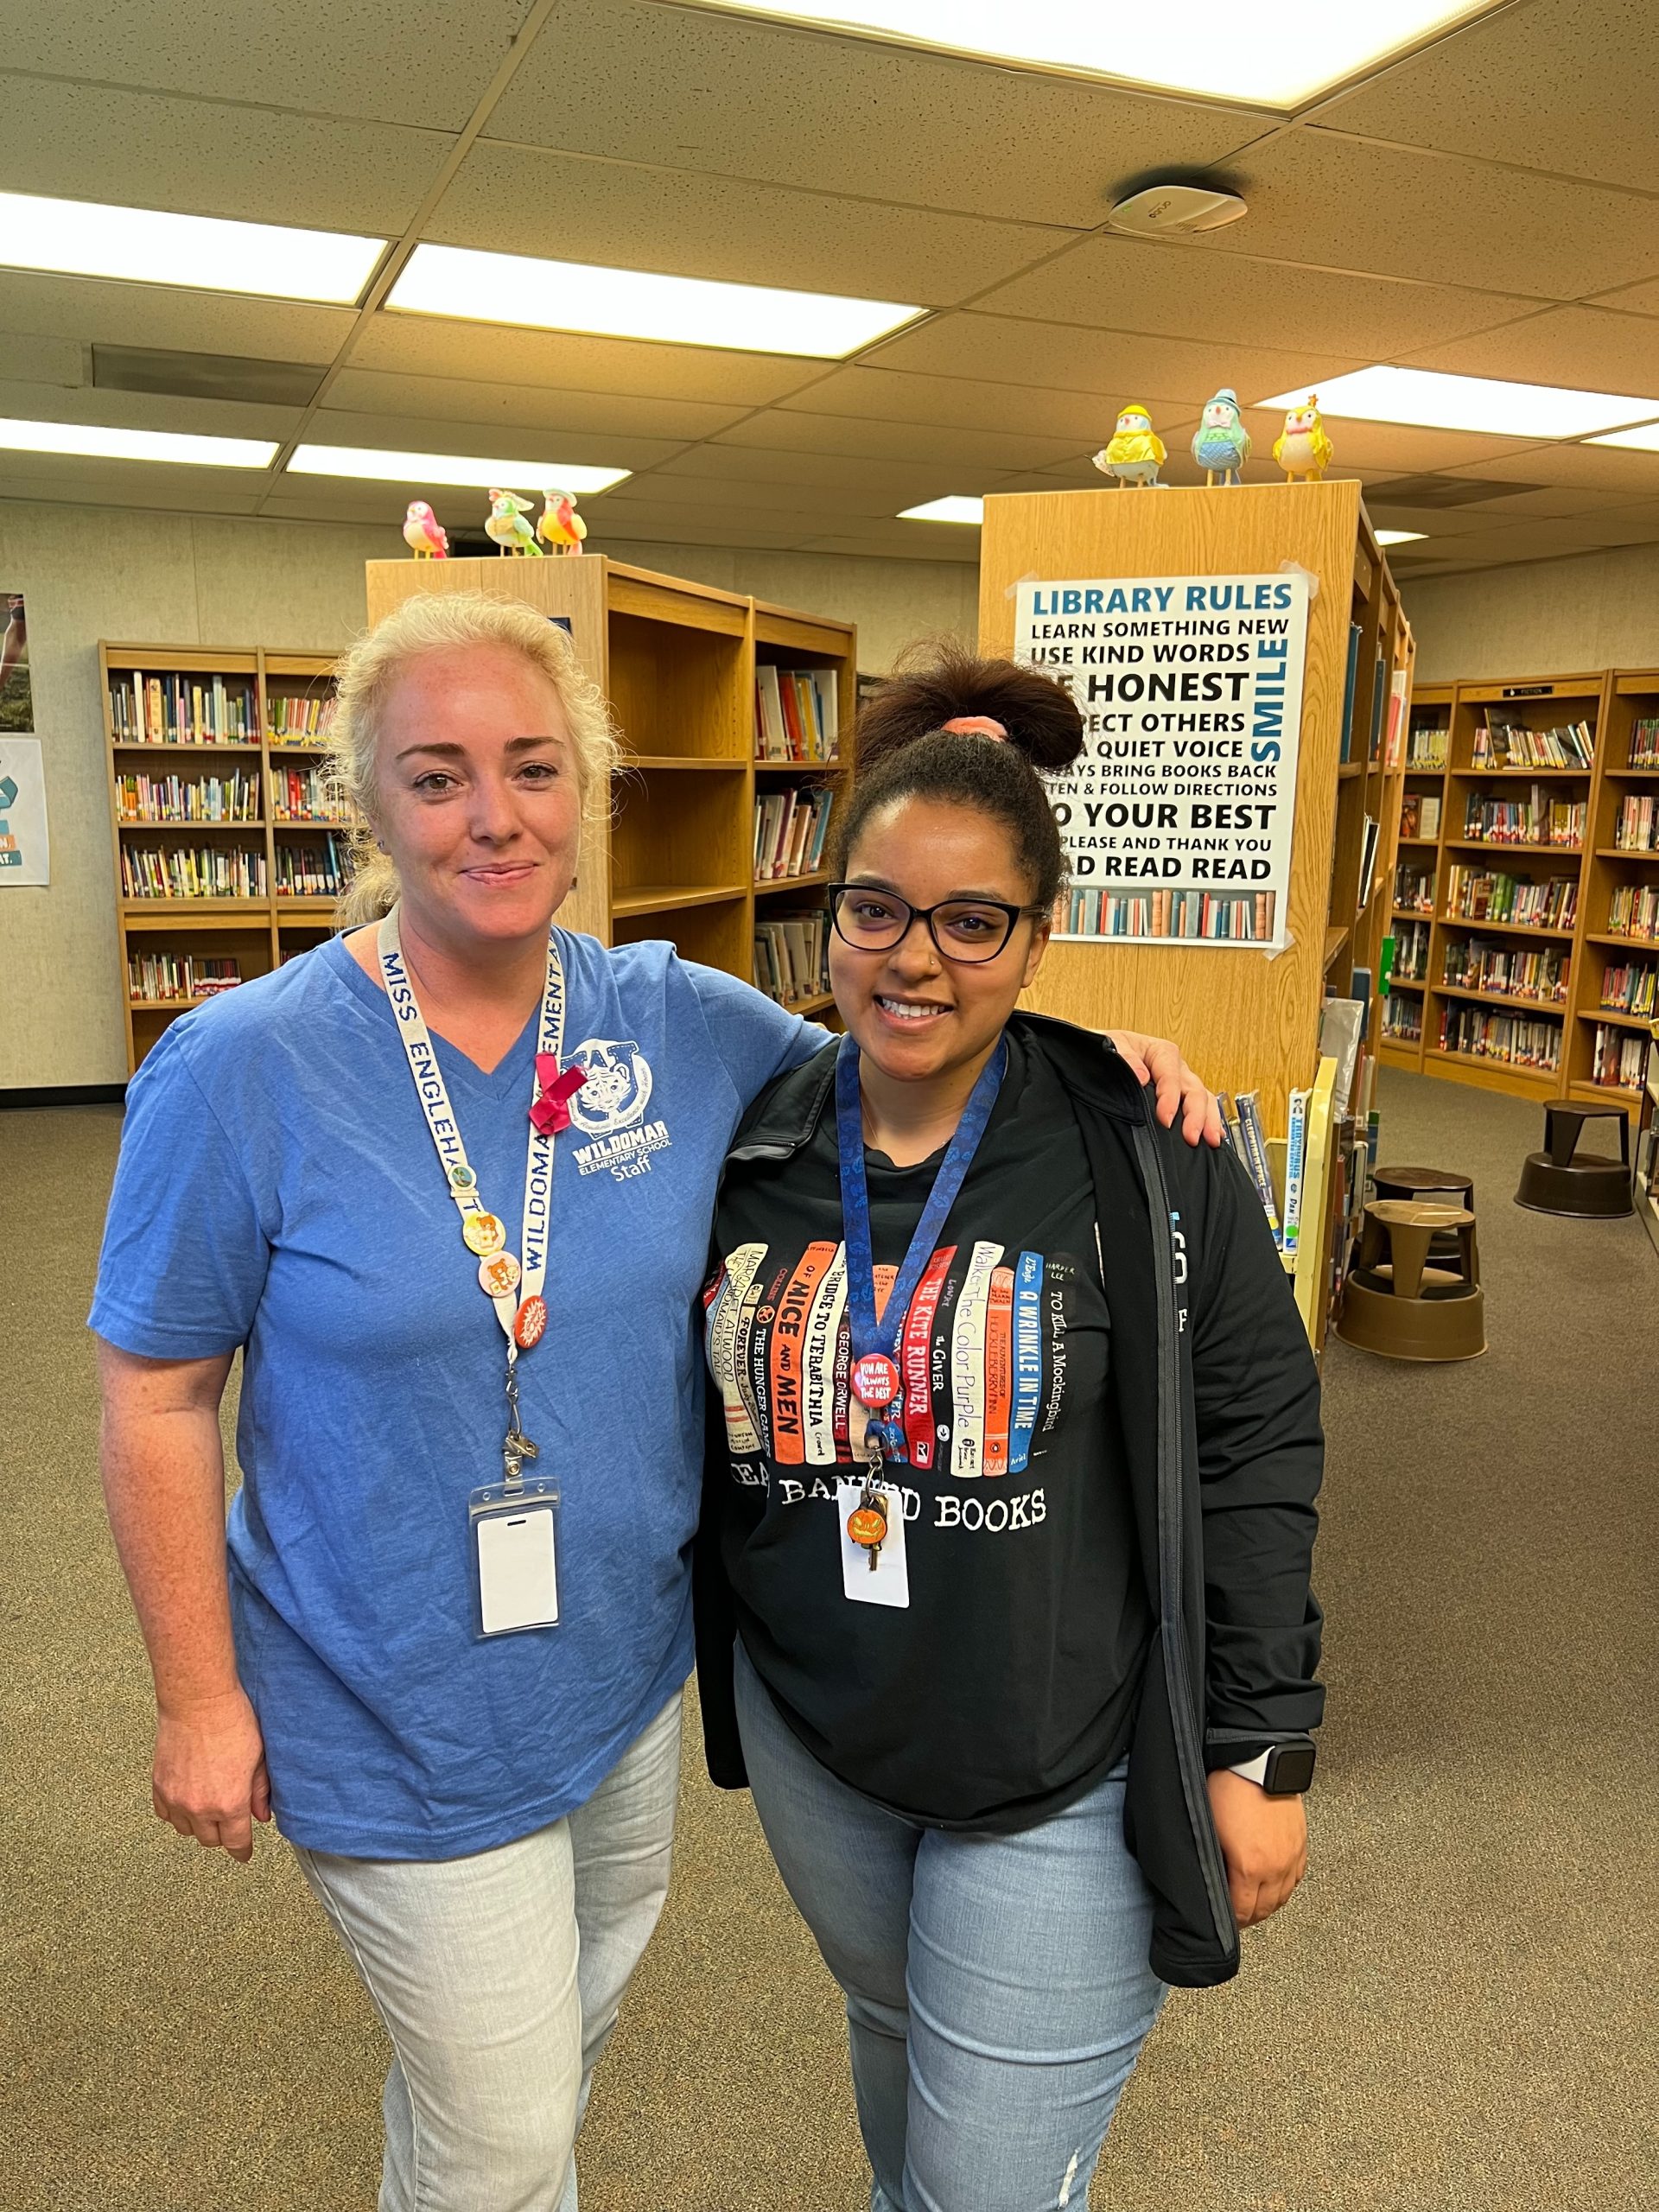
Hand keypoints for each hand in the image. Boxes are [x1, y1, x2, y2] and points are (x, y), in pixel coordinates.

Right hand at [153, 1688, 270, 1863]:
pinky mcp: (159, 1787)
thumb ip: (260, 1792)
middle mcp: (200, 1808)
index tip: (243, 1853)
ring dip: (199, 1824)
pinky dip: (177, 1813)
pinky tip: (188, 1799)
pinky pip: (166, 1815)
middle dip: (223, 1833)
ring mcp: (176, 1799)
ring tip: (210, 1805)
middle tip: (231, 1819)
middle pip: (210, 1840)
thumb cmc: (233, 1722)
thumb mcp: (258, 1758)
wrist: (198, 1701)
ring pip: (186, 1831)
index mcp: (230, 1803)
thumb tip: (262, 1816)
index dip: (242, 1851)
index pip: (236, 1843)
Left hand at [1105, 1030, 1222, 1147]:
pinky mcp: (1181, 1095)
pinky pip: (1201, 1106)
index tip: (1165, 1119)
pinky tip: (1214, 1136)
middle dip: (1195, 1114)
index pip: (1171, 1076)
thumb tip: (1141, 1075)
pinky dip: (1209, 1120)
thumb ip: (1125, 1057)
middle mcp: (1176, 1067)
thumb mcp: (1111, 1045)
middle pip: (1194, 1089)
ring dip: (1208, 1120)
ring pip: (1203, 1099)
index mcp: (1161, 1052)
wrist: (1100, 1054)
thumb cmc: (1108, 1049)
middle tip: (1191, 1136)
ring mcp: (1181, 1082)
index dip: (1170, 1098)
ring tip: (1211, 1140)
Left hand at [1207, 1769, 1306, 1926]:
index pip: (1243, 1911)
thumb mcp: (1210, 1830)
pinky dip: (1285, 1886)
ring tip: (1254, 1902)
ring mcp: (1291, 1856)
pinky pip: (1296, 1878)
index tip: (1224, 1919)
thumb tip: (1213, 1881)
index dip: (1232, 1920)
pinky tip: (1275, 1884)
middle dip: (1249, 1916)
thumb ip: (1214, 1863)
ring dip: (1268, 1904)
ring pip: (1283, 1897)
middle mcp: (1275, 1867)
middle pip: (1265, 1909)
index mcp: (1250, 1867)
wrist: (1257, 1761)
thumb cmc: (1229, 1788)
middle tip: (1237, 1915)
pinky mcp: (1301, 1843)